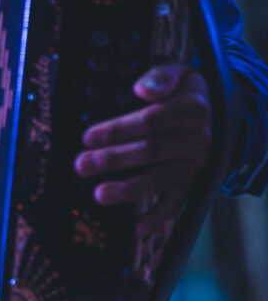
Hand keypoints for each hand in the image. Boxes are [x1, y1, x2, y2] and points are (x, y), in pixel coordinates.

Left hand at [73, 63, 212, 235]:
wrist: (217, 113)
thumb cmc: (185, 91)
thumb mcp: (179, 72)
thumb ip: (161, 77)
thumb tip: (142, 89)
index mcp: (191, 110)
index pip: (150, 121)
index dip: (118, 130)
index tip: (89, 137)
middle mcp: (196, 140)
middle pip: (149, 151)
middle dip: (113, 159)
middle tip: (82, 165)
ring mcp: (194, 165)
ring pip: (158, 179)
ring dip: (128, 189)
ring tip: (100, 195)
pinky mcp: (192, 184)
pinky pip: (175, 203)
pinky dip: (157, 217)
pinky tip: (138, 228)